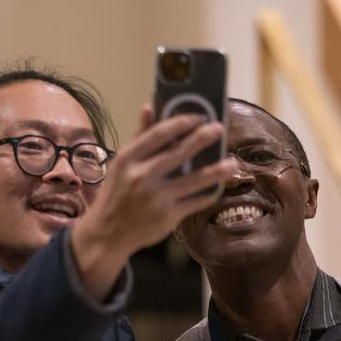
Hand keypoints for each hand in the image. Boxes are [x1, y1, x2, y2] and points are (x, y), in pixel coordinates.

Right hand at [71, 106, 237, 298]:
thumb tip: (149, 107)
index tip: (200, 116)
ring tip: (233, 163)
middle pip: (180, 153)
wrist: (108, 233)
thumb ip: (139, 137)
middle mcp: (142, 176)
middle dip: (204, 138)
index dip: (183, 122)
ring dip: (218, 170)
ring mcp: (157, 197)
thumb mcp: (121, 163)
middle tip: (220, 129)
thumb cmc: (117, 194)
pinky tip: (218, 187)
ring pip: (196, 180)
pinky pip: (196, 201)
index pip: (160, 133)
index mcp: (129, 158)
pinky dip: (209, 194)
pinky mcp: (168, 216)